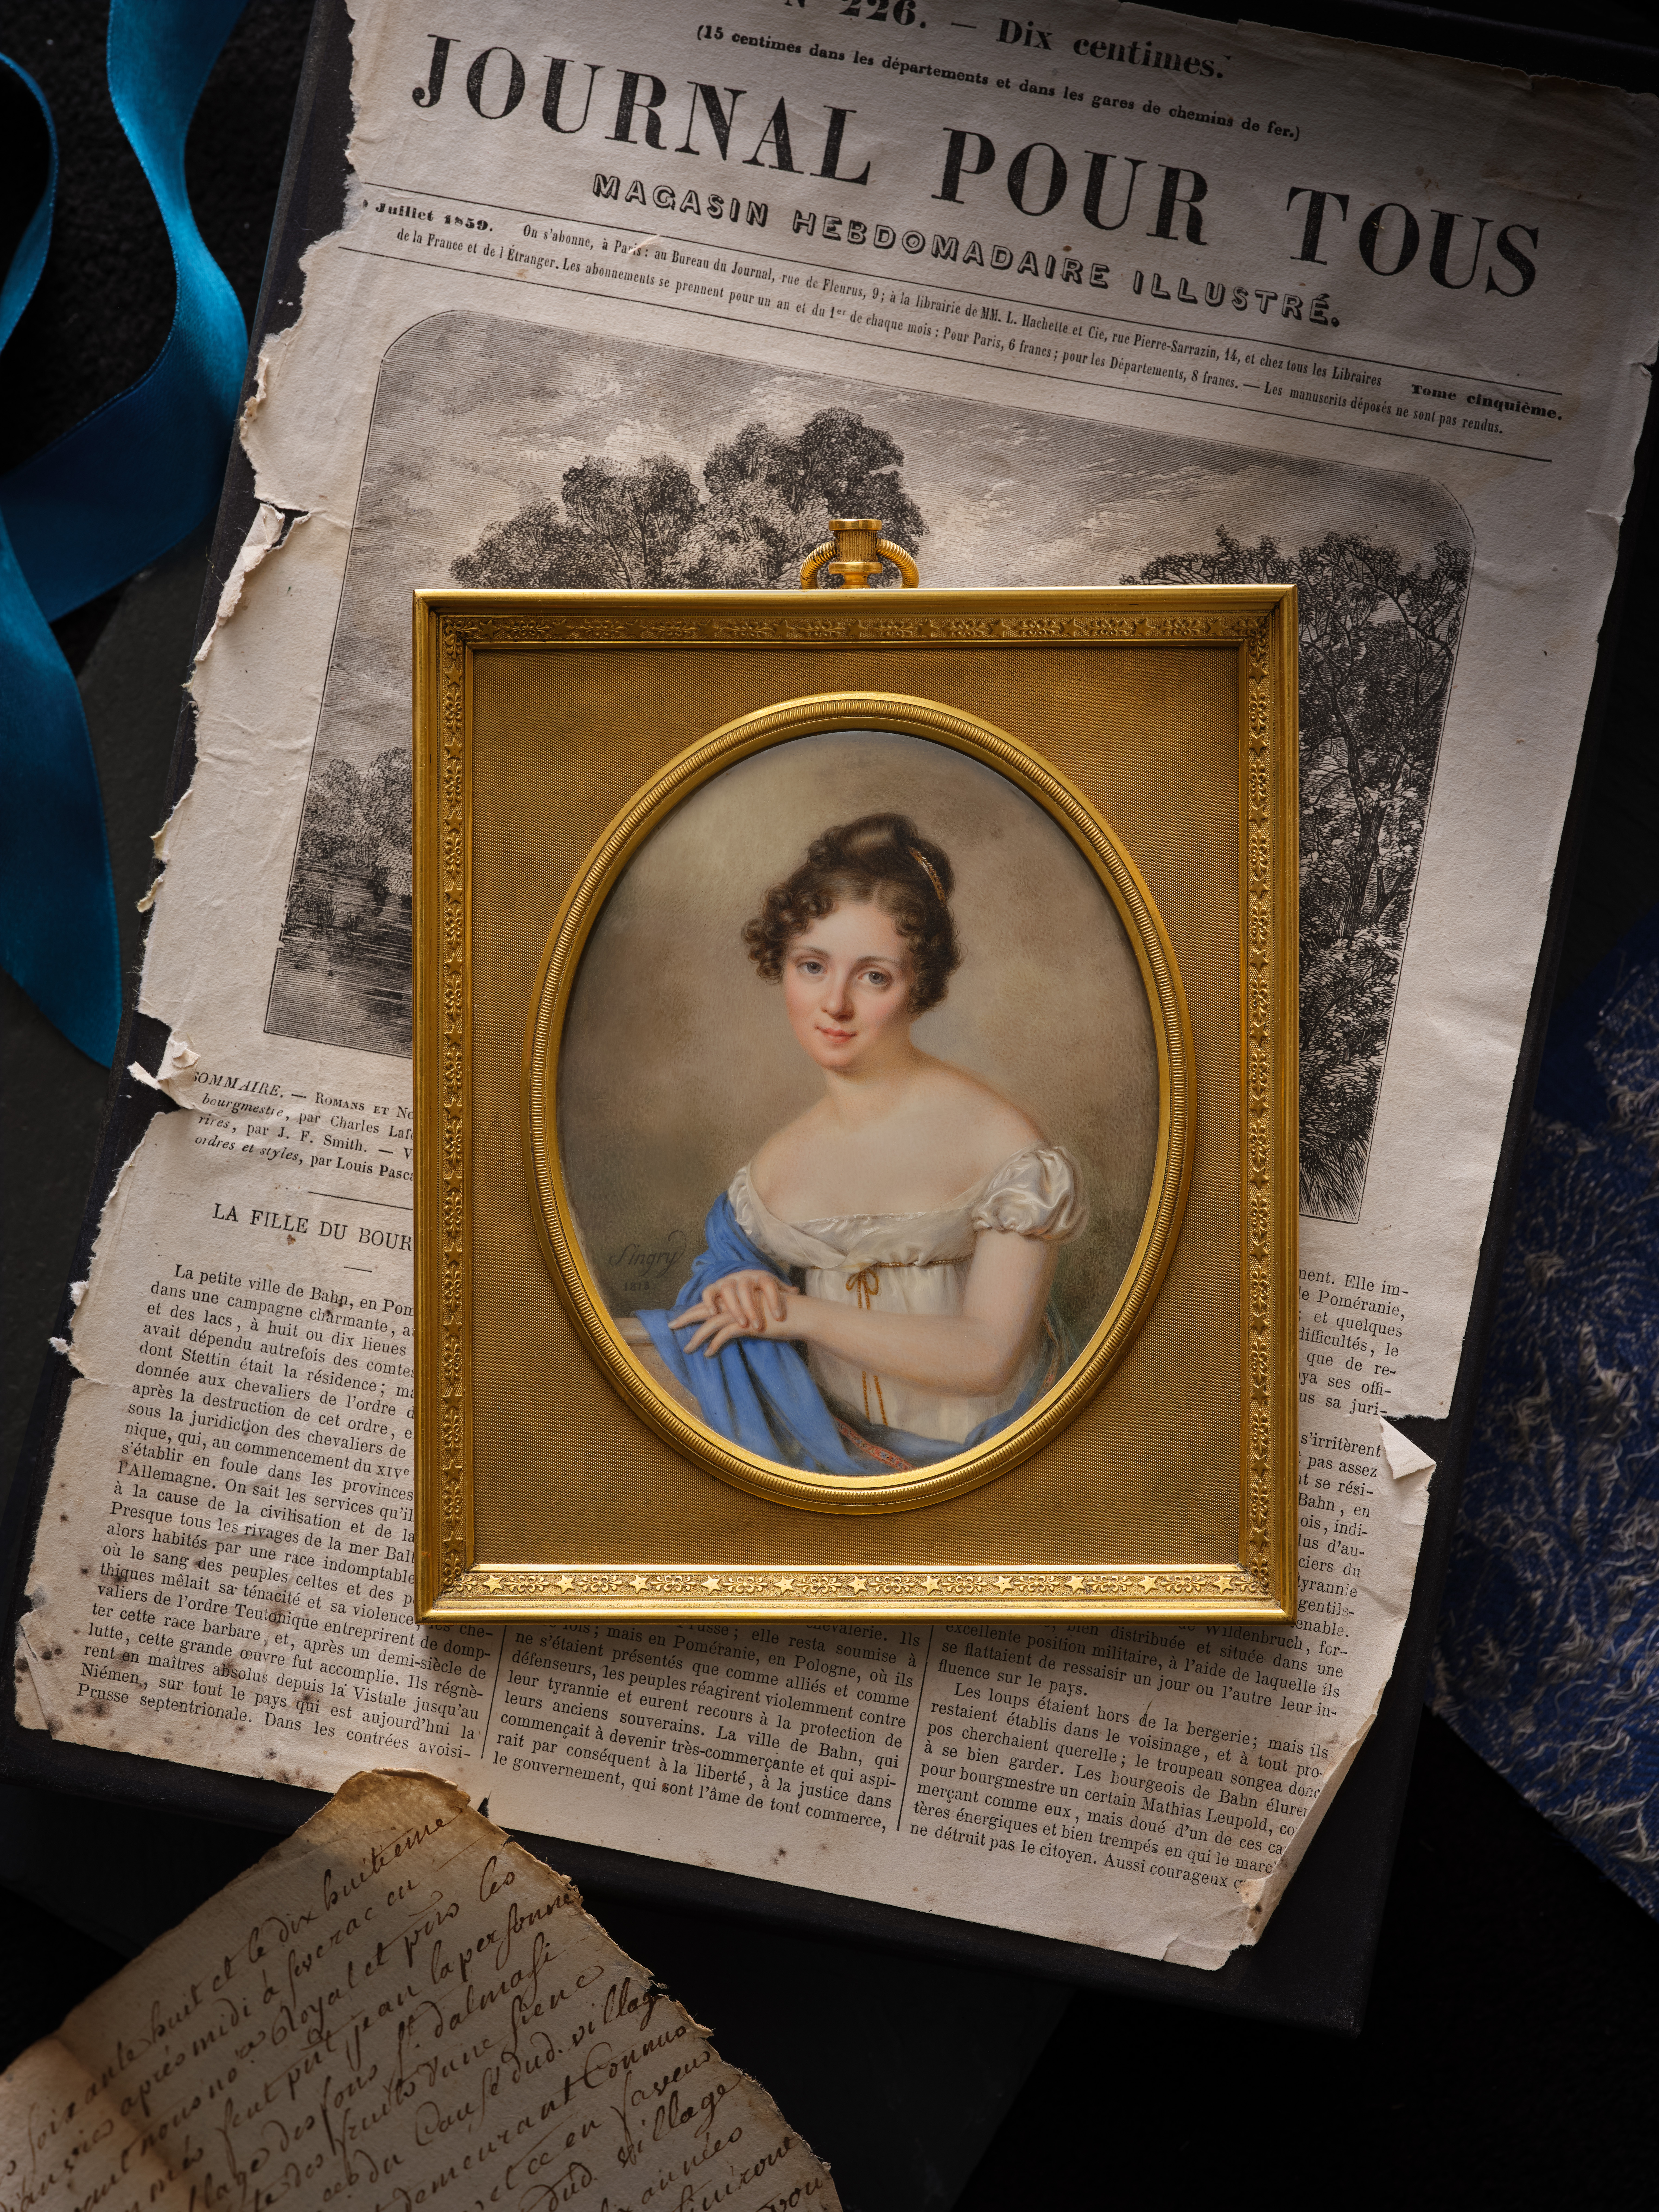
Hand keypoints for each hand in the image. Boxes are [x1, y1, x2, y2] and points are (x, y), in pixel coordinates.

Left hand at [668, 1270, 798, 1356]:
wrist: (800, 1314)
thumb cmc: (783, 1315)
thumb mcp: (760, 1312)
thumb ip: (746, 1315)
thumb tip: (736, 1324)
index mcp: (737, 1297)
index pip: (710, 1302)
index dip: (694, 1309)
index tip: (681, 1317)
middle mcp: (736, 1302)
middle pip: (704, 1309)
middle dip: (686, 1318)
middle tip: (670, 1326)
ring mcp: (740, 1312)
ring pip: (710, 1323)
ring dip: (696, 1337)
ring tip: (687, 1349)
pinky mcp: (747, 1324)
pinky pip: (724, 1334)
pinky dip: (714, 1345)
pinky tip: (707, 1353)